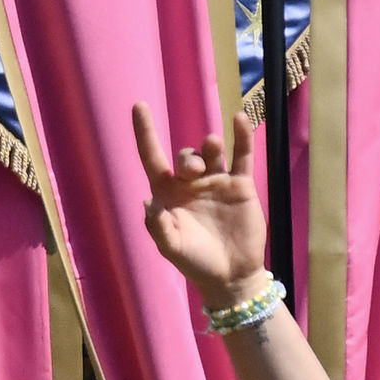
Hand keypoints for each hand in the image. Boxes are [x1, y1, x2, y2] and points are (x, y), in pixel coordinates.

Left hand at [133, 104, 269, 307]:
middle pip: (185, 156)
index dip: (145, 133)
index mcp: (168, 195)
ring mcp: (216, 182)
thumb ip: (159, 227)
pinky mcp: (240, 185)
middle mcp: (190, 185)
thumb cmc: (195, 262)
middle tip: (193, 172)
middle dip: (188, 158)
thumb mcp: (172, 248)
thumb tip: (149, 202)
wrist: (230, 274)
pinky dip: (241, 137)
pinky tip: (239, 119)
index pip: (152, 158)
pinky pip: (241, 155)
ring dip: (209, 146)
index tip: (138, 105)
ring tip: (211, 148)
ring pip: (211, 151)